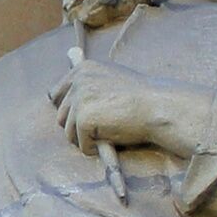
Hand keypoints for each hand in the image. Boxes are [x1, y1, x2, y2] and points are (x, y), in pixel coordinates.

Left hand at [54, 55, 207, 160]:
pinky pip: (82, 144)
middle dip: (78, 127)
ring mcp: (80, 99)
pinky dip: (96, 148)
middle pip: (61, 116)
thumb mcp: (112, 80)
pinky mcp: (84, 119)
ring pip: (68, 132)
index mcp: (83, 69)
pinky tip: (113, 137)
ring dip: (86, 138)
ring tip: (110, 131)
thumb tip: (64, 99)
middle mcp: (78, 81)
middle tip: (104, 127)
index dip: (69, 111)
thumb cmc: (142, 98)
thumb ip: (90, 86)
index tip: (86, 118)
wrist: (161, 107)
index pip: (56, 94)